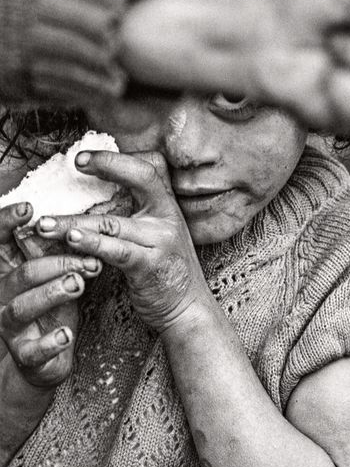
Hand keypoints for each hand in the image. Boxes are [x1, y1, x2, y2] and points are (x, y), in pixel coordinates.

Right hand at [0, 202, 100, 388]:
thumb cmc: (51, 307)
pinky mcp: (25, 354)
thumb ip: (55, 250)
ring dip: (52, 294)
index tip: (29, 208)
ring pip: (23, 307)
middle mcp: (3, 296)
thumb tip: (77, 222)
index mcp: (8, 272)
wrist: (45, 359)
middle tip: (89, 261)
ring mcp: (10, 326)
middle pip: (23, 274)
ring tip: (78, 284)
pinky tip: (66, 335)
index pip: (0, 243)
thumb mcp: (52, 274)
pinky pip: (32, 350)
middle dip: (56, 264)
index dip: (7, 223)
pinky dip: (49, 342)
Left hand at [36, 150, 211, 334]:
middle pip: (141, 179)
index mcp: (167, 206)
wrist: (188, 308)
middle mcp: (168, 217)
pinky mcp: (150, 266)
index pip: (150, 167)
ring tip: (45, 223)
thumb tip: (93, 199)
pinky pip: (117, 251)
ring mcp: (161, 240)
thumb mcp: (158, 234)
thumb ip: (137, 214)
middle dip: (107, 165)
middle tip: (73, 164)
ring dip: (74, 222)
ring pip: (113, 222)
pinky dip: (92, 245)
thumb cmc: (164, 271)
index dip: (119, 158)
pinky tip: (70, 241)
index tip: (85, 158)